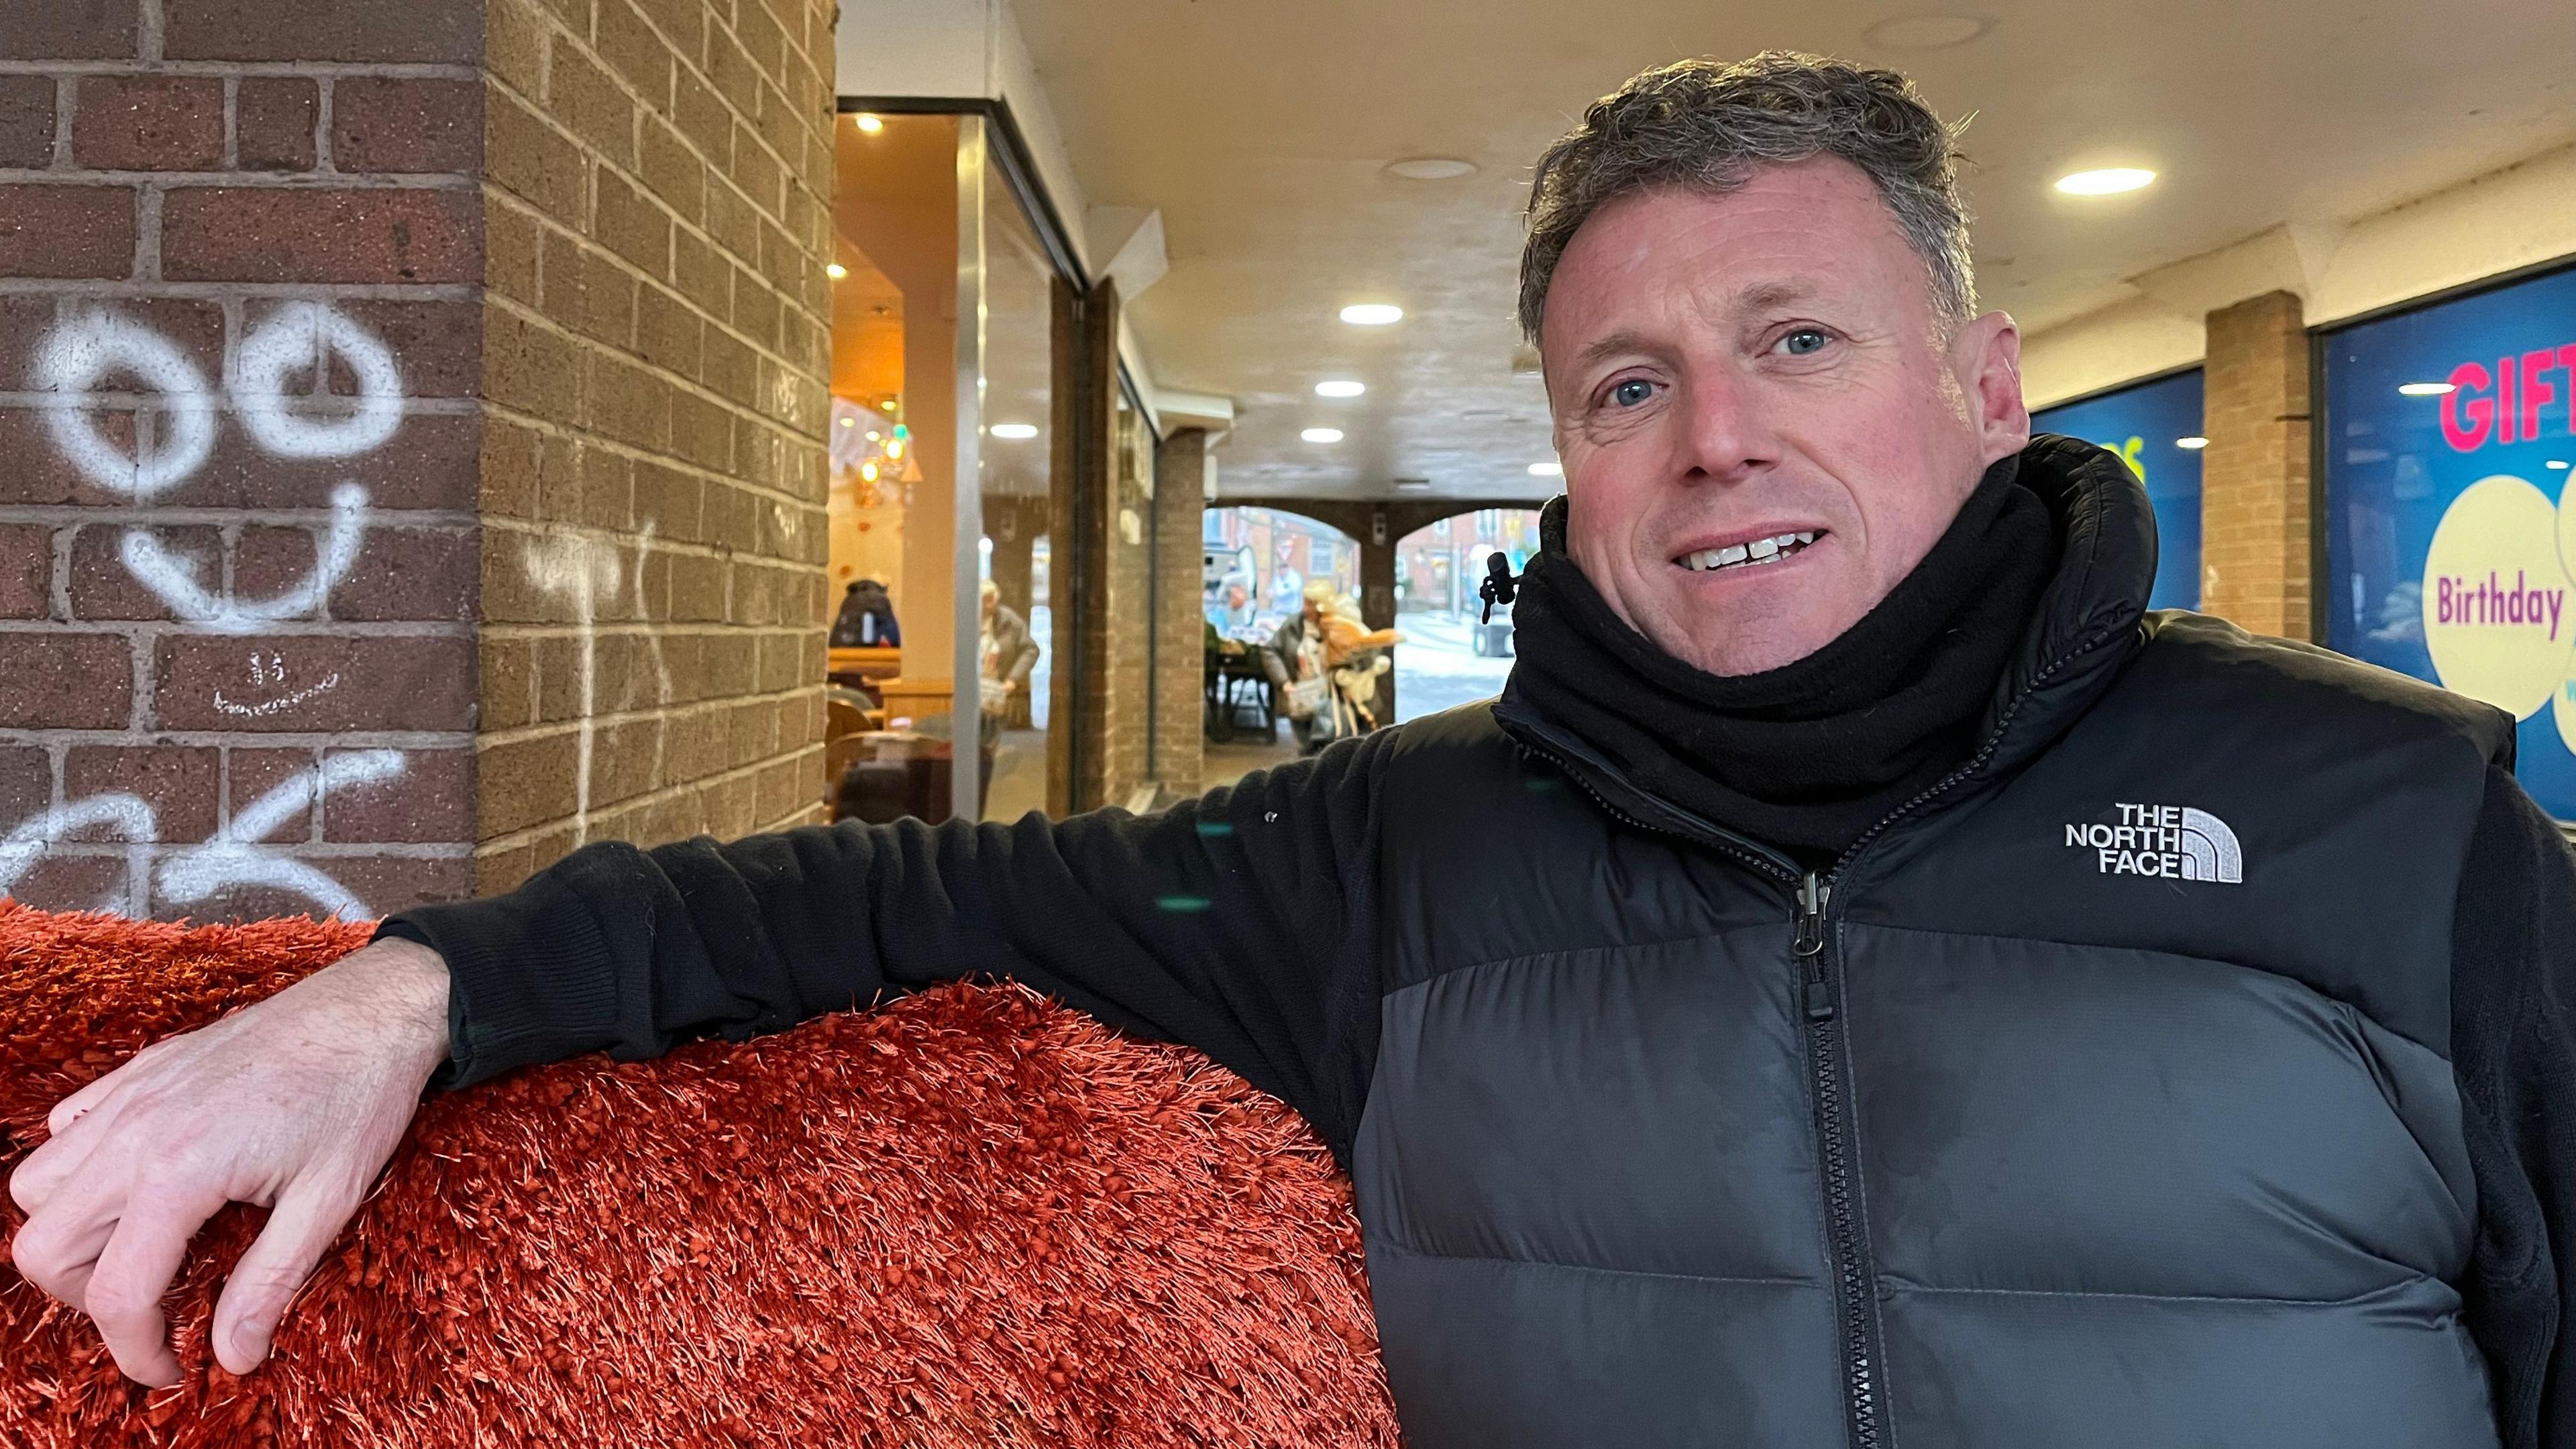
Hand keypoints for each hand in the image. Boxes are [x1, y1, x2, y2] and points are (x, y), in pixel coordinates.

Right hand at [7, 936, 451, 1385]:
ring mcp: (131, 1094)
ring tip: (141, 1247)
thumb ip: (270, 1281)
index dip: (136, 1350)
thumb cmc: (362, 1094)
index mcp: (179, 1171)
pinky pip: (67, 1127)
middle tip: (153, 1305)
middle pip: (43, 1245)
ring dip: (70, 1231)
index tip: (172, 1368)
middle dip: (85, 1296)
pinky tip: (138, 1181)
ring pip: (38, 1185)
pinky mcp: (142, 1070)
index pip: (116, 1293)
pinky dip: (78, 1167)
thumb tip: (232, 1355)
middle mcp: (135, 1131)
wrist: (377, 1006)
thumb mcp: (328, 1199)